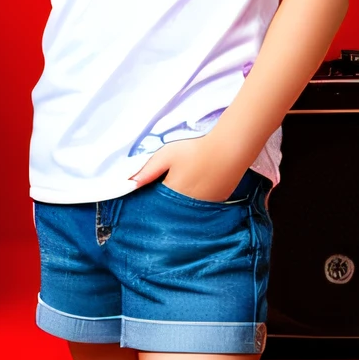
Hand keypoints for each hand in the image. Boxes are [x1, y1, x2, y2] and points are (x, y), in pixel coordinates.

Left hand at [131, 137, 247, 202]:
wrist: (229, 149)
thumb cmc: (196, 150)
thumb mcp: (167, 155)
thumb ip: (147, 171)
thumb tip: (129, 185)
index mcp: (171, 194)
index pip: (155, 204)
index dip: (151, 198)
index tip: (152, 190)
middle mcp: (186, 205)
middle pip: (170, 209)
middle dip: (166, 203)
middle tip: (171, 184)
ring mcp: (202, 206)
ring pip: (186, 210)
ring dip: (181, 203)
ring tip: (187, 184)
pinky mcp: (216, 203)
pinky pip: (200, 207)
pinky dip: (197, 200)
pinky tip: (200, 186)